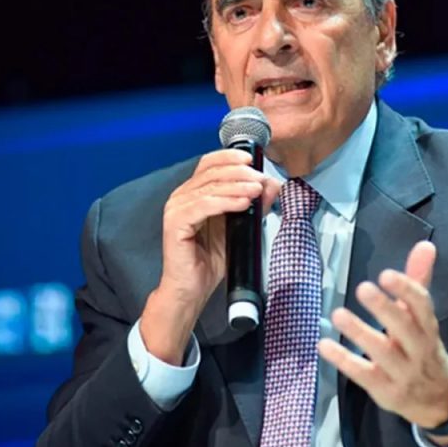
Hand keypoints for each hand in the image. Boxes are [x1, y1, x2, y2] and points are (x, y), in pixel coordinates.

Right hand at [142, 149, 279, 364]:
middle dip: (239, 172)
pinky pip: (203, 206)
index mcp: (193, 193)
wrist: (192, 289)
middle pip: (211, 172)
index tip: (252, 157)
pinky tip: (243, 202)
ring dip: (236, 185)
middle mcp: (181, 196)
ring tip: (257, 189)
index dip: (230, 156)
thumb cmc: (211, 260)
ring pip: (209, 187)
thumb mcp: (239, 227)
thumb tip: (271, 185)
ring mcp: (176, 209)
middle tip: (260, 178)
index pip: (210, 164)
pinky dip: (225, 201)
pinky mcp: (175, 223)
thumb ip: (254, 205)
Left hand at [319, 241, 447, 442]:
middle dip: (385, 309)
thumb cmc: (423, 347)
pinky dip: (344, 361)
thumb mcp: (423, 317)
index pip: (422, 306)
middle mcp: (418, 349)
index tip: (386, 274)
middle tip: (364, 288)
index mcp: (428, 327)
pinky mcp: (385, 390)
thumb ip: (418, 280)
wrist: (439, 398)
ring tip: (338, 314)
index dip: (406, 290)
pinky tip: (324, 345)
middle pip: (405, 328)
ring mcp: (402, 372)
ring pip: (382, 352)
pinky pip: (364, 375)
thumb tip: (425, 244)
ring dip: (360, 333)